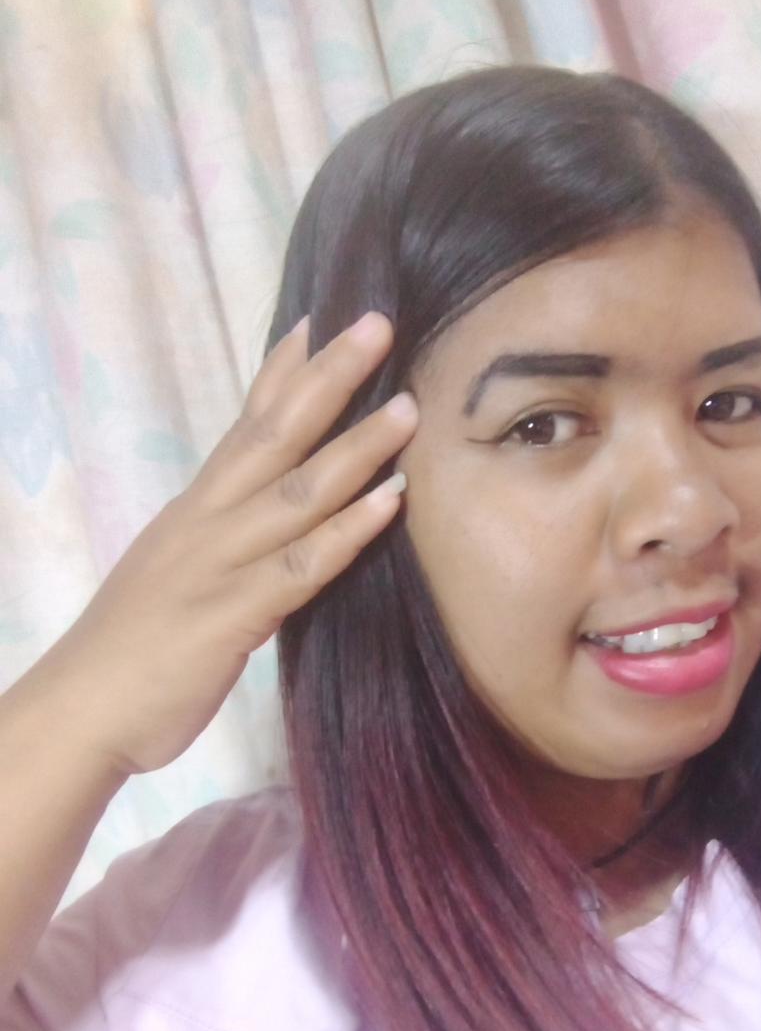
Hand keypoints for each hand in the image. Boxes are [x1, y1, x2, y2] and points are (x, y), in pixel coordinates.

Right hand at [37, 312, 415, 775]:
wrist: (82, 710)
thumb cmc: (134, 647)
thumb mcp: (179, 570)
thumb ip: (223, 538)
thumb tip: (265, 515)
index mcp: (196, 509)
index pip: (245, 425)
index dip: (283, 373)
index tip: (319, 321)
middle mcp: (207, 521)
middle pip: (276, 435)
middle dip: (329, 378)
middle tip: (377, 325)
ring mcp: (219, 564)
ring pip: (298, 492)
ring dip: (356, 446)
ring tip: (408, 406)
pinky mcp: (232, 616)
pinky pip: (302, 566)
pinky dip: (348, 530)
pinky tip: (390, 501)